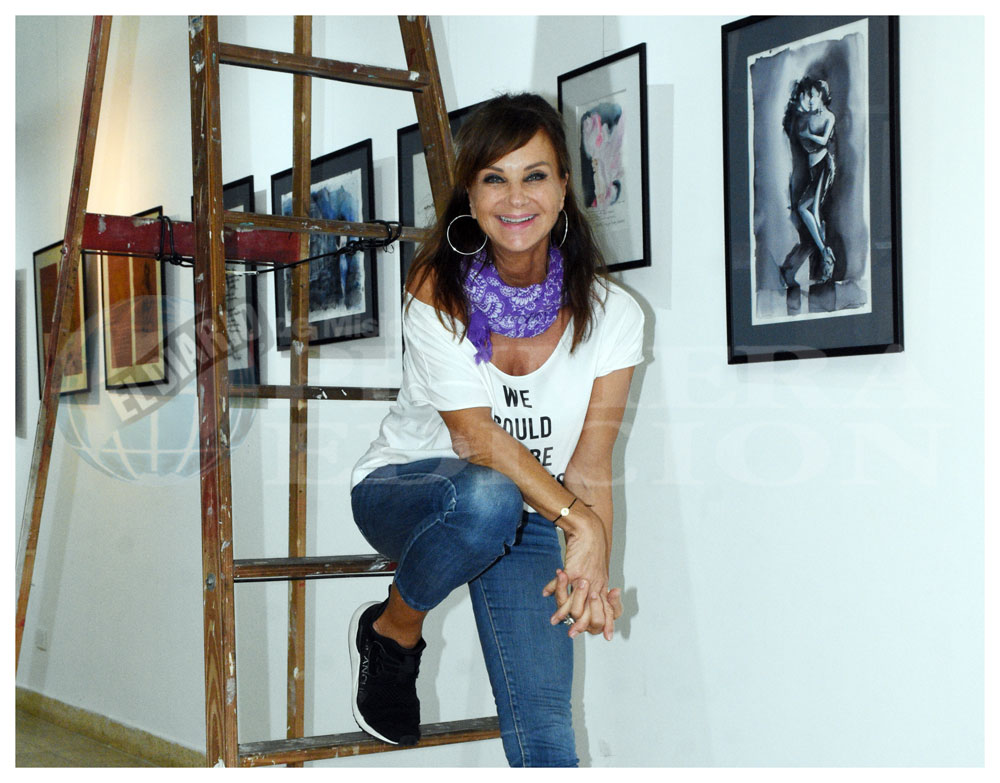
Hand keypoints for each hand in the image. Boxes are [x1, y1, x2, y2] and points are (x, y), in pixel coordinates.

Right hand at [542, 510, 620, 638]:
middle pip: (593, 615)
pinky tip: (544, 593)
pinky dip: (552, 591)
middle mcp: (597, 586)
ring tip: (554, 621)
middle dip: (582, 626)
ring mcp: (586, 580)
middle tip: (572, 634)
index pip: (609, 611)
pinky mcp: (574, 572)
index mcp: (603, 586)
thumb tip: (580, 589)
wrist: (590, 530)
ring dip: (563, 614)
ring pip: (576, 606)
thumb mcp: (593, 568)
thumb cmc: (592, 547)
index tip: (607, 637)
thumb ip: (587, 581)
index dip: (608, 625)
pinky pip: (562, 588)